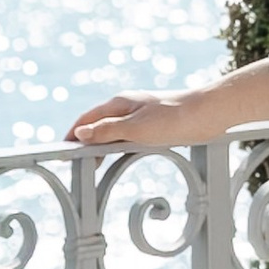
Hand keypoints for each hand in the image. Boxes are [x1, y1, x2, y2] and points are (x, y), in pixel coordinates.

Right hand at [67, 88, 220, 149]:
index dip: (73, 135)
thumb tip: (81, 133)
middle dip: (86, 143)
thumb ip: (107, 130)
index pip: (86, 119)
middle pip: (98, 125)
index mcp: (118, 103)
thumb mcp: (135, 128)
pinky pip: (128, 134)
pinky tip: (119, 154)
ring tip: (94, 164)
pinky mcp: (154, 123)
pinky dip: (118, 145)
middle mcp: (126, 106)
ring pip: (113, 130)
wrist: (207, 113)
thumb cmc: (172, 119)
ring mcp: (140, 114)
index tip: (61, 151)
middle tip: (76, 164)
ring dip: (102, 145)